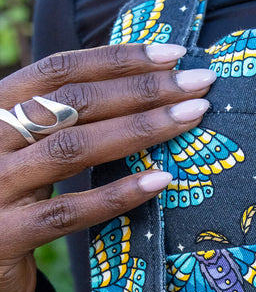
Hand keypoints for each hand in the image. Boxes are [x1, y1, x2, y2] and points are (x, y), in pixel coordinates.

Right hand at [0, 43, 216, 291]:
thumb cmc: (11, 199)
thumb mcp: (27, 150)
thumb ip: (65, 120)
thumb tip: (148, 85)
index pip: (57, 70)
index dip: (116, 58)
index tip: (173, 54)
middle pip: (72, 103)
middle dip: (142, 88)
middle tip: (200, 82)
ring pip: (72, 150)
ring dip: (140, 129)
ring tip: (193, 116)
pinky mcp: (4, 237)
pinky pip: (68, 213)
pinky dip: (116, 195)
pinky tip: (160, 180)